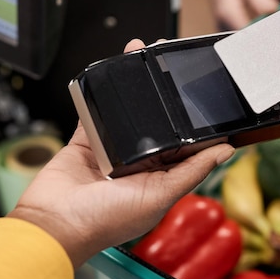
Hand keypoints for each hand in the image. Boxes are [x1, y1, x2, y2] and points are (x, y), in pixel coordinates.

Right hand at [8, 39, 235, 268]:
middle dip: (164, 96)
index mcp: (161, 177)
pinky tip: (111, 73)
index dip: (193, 121)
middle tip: (170, 68)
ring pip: (129, 113)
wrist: (54, 223)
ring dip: (135, 87)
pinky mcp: (88, 141)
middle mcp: (138, 163)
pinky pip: (98, 112)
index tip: (200, 95)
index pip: (185, 144)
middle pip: (157, 123)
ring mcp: (112, 151)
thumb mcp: (160, 197)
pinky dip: (102, 94)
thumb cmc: (104, 221)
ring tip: (142, 56)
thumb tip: (225, 152)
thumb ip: (192, 171)